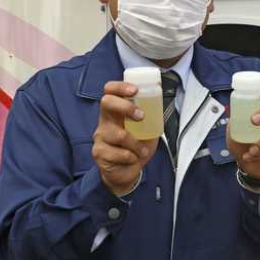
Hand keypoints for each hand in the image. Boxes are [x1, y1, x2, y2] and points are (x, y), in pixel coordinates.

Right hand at [92, 81, 157, 195]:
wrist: (127, 173)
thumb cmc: (137, 147)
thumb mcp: (148, 128)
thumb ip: (152, 113)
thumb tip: (160, 90)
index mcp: (115, 112)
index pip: (110, 91)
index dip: (120, 87)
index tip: (135, 90)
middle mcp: (105, 121)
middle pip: (107, 103)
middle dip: (126, 107)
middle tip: (141, 116)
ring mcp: (100, 137)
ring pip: (119, 134)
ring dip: (136, 144)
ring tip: (142, 150)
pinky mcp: (99, 153)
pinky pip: (119, 153)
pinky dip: (131, 157)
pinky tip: (132, 159)